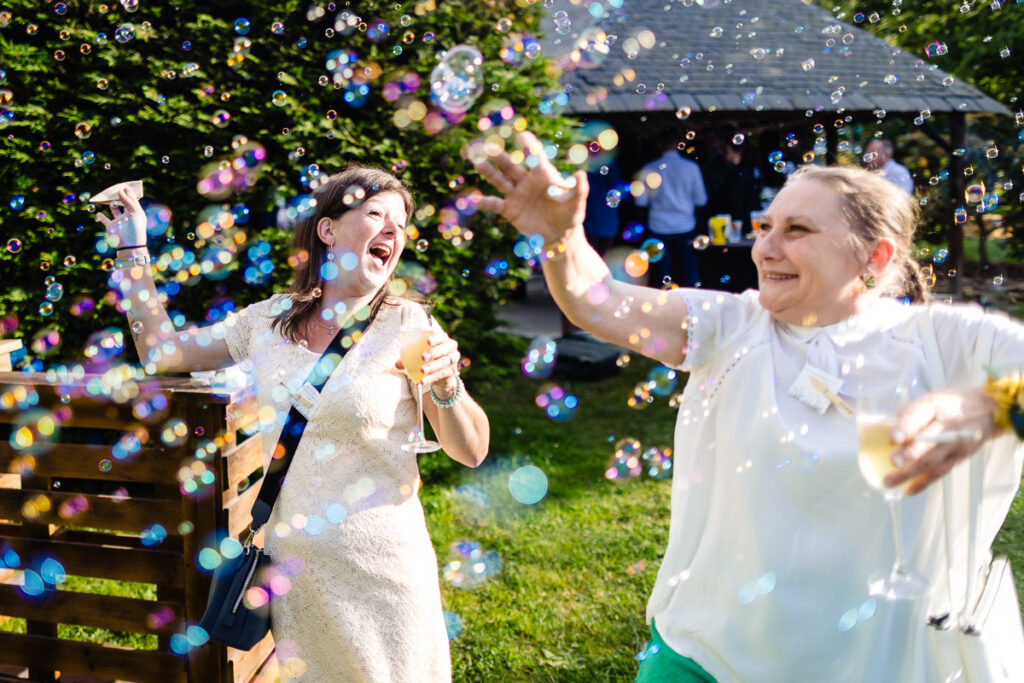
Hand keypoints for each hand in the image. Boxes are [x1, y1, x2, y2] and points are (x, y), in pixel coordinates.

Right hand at [95, 188, 147, 249]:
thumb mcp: (135, 212)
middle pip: (124, 203)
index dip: (130, 193)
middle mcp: (128, 216)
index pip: (133, 200)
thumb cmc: (135, 228)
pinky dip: (101, 216)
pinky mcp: (111, 226)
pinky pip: (105, 220)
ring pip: (115, 210)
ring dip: (112, 204)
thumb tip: (120, 191)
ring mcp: (119, 220)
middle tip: (115, 189)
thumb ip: (128, 201)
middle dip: (120, 197)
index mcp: (136, 212)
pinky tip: (98, 213)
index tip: (126, 186)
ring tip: (109, 199)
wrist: (129, 246)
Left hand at [395, 332, 460, 393]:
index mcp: (444, 340)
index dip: (436, 338)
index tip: (427, 341)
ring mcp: (453, 360)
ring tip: (422, 370)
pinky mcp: (451, 371)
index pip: (442, 336)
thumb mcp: (421, 355)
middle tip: (423, 357)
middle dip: (434, 352)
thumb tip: (397, 364)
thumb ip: (409, 357)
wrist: (443, 374)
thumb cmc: (430, 359)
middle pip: (445, 348)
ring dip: (433, 366)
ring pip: (444, 362)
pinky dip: (431, 378)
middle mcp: (451, 348)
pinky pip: (442, 374)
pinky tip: (423, 381)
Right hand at [473, 131, 588, 243]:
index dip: (528, 146)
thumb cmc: (570, 215)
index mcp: (543, 175)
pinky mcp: (509, 210)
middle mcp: (526, 181)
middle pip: (510, 165)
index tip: (521, 134)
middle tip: (487, 145)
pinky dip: (484, 202)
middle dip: (499, 155)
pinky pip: (494, 204)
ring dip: (488, 171)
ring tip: (477, 161)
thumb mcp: (577, 203)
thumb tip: (580, 174)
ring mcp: (516, 194)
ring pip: (499, 180)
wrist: (559, 235)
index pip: (534, 156)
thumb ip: (579, 189)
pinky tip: (473, 199)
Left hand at [884, 387, 999, 494]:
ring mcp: (954, 446)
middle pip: (928, 443)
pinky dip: (923, 483)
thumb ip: (908, 413)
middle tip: (893, 462)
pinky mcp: (958, 459)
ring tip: (889, 482)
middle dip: (910, 455)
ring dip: (909, 474)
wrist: (987, 412)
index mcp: (936, 407)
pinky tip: (908, 490)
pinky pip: (939, 473)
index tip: (892, 438)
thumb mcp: (930, 399)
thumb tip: (888, 431)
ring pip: (931, 463)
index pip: (919, 415)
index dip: (905, 427)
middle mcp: (947, 428)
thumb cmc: (952, 404)